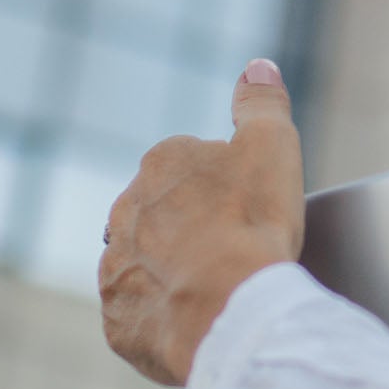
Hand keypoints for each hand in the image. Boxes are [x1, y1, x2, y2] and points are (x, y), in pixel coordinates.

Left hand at [100, 59, 305, 386]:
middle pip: (160, 213)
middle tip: (234, 251)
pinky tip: (195, 322)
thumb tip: (257, 65)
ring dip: (171, 272)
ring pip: (144, 264)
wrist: (227, 310)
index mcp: (161, 164)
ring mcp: (116, 269)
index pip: (188, 164)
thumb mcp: (272, 145)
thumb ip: (261, 103)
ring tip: (215, 291)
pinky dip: (163, 317)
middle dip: (189, 227)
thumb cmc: (251, 224)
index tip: (248, 208)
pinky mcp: (119, 321)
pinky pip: (140, 315)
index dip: (223, 186)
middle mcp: (125, 212)